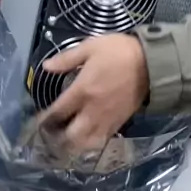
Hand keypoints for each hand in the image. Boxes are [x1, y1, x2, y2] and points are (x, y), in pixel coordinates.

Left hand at [41, 34, 149, 151]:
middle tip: (51, 133)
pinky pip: (102, 139)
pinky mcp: (120, 122)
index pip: (58, 112)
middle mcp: (92, 110)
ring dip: (74, 144)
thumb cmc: (119, 51)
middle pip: (71, 135)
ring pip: (86, 142)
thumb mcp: (90, 46)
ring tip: (66, 139)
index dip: (45, 120)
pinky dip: (91, 141)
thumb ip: (66, 59)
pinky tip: (86, 137)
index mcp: (82, 91)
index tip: (37, 122)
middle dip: (58, 138)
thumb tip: (46, 67)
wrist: (152, 63)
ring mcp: (107, 119)